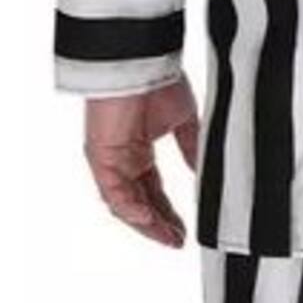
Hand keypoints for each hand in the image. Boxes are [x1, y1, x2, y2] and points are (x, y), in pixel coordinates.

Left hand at [83, 75, 201, 247]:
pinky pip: (114, 192)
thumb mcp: (185, 122)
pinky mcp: (101, 156)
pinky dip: (132, 209)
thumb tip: (202, 173)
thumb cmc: (158, 80)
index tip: (184, 230)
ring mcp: (110, 159)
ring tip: (168, 238)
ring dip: (146, 223)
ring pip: (125, 203)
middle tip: (178, 240)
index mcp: (138, 150)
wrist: (141, 61)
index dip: (168, 213)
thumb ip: (192, 150)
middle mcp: (122, 158)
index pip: (153, 191)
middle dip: (159, 224)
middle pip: (139, 202)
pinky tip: (150, 220)